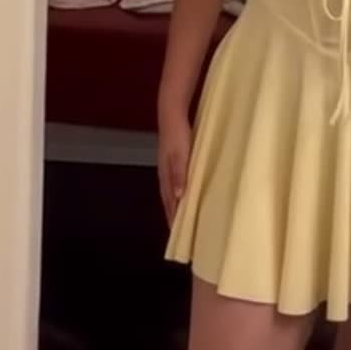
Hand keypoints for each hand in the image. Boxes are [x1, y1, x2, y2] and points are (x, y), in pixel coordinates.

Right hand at [158, 104, 191, 227]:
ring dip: (175, 206)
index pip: (169, 203)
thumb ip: (180, 174)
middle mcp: (165, 175)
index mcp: (166, 176)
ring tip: (182, 218)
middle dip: (173, 216)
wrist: (171, 114)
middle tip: (180, 233)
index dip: (173, 218)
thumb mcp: (180, 155)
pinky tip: (185, 194)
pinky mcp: (174, 161)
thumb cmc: (177, 136)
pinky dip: (179, 193)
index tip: (177, 235)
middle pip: (168, 200)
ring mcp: (168, 167)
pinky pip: (176, 183)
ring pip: (171, 192)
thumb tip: (180, 197)